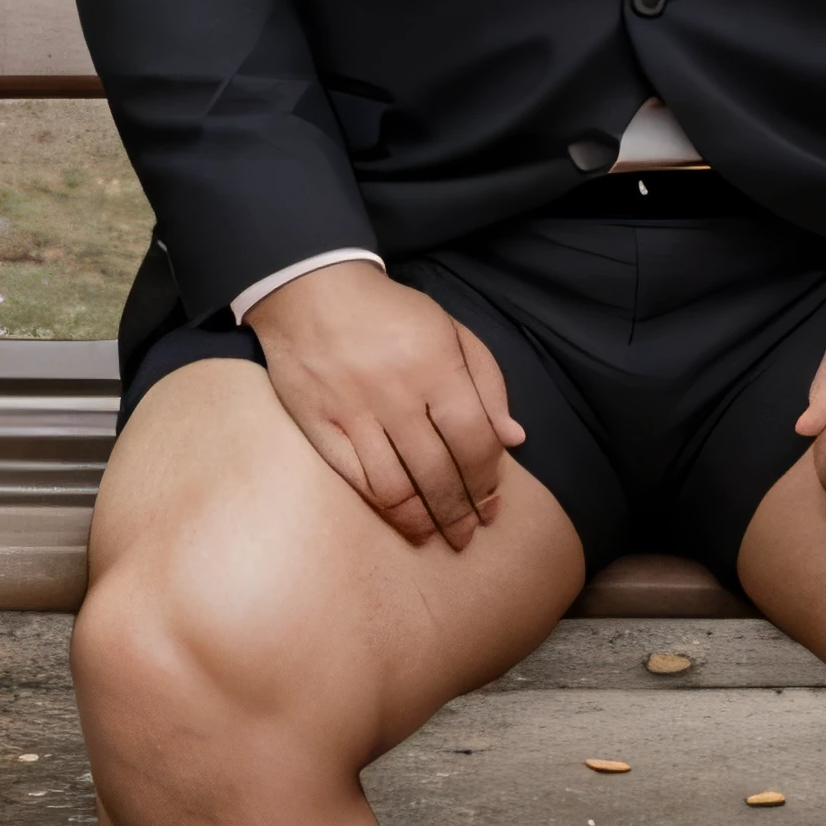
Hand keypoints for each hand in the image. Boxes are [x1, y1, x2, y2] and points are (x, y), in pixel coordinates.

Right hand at [245, 259, 526, 549]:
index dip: (487, 479)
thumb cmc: (391, 312)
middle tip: (469, 533)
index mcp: (437, 366)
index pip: (474, 441)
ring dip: (423, 520)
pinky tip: (400, 518)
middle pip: (438, 473)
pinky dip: (383, 507)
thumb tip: (513, 439)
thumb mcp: (451, 330)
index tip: (492, 499)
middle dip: (460, 511)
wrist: (311, 289)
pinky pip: (357, 479)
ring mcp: (354, 412)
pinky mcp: (319, 426)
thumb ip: (488, 382)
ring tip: (438, 536)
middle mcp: (397, 393)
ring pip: (395, 488)